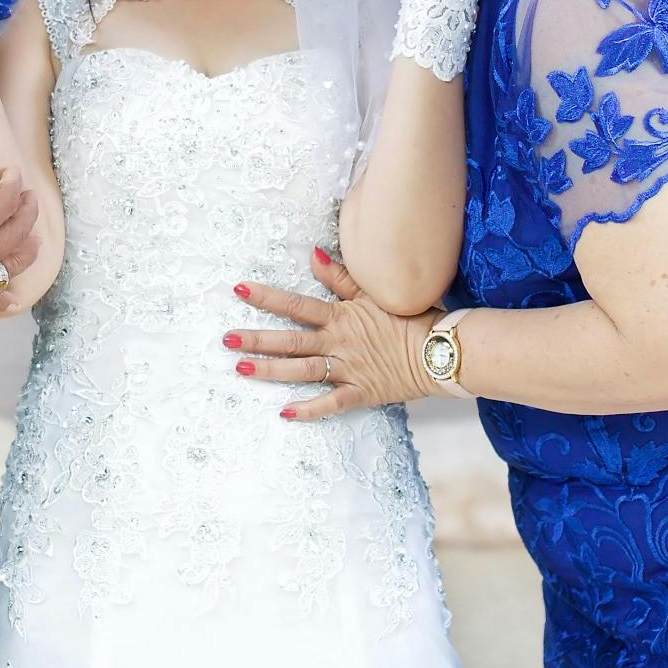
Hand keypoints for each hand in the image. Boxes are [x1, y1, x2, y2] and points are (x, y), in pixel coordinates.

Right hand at [0, 140, 41, 309]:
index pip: (5, 199)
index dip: (12, 183)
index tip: (12, 174)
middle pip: (17, 231)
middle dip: (27, 211)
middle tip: (28, 199)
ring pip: (11, 265)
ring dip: (26, 250)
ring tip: (34, 241)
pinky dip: (2, 299)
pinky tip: (12, 298)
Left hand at [222, 248, 440, 420]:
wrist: (441, 351)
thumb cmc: (410, 318)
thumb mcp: (375, 293)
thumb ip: (341, 277)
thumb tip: (313, 254)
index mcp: (340, 318)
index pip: (296, 305)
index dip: (267, 297)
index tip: (239, 290)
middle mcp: (338, 343)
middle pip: (291, 341)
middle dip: (257, 339)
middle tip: (225, 339)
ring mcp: (347, 370)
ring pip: (302, 371)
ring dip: (271, 371)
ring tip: (241, 368)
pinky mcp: (360, 393)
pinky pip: (331, 404)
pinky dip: (309, 410)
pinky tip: (284, 413)